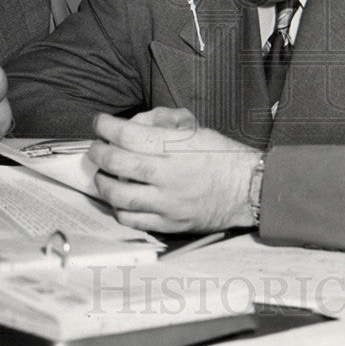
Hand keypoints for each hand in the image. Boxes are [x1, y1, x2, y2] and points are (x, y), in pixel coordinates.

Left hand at [90, 108, 261, 233]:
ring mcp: (167, 201)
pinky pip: (132, 219)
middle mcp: (168, 173)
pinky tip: (119, 199)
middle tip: (96, 148)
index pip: (127, 133)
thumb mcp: (196, 130)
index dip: (106, 126)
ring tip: (103, 175)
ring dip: (103, 182)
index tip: (100, 122)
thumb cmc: (222, 156)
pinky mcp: (169, 223)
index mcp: (176, 146)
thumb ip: (163, 125)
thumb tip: (134, 123)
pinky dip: (118, 208)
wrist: (247, 188)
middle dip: (98, 152)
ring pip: (119, 194)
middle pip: (117, 161)